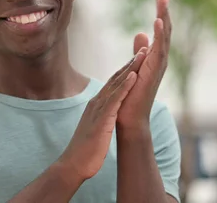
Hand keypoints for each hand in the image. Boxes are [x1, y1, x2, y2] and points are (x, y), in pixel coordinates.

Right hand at [58, 55, 146, 180]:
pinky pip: (115, 99)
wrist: (72, 165)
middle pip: (115, 79)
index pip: (112, 84)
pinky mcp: (102, 119)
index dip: (125, 71)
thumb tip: (105, 117)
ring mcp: (98, 110)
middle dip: (130, 64)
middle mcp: (96, 103)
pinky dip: (125, 86)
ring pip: (116, 84)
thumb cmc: (84, 151)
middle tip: (143, 50)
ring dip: (130, 69)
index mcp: (95, 106)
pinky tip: (134, 76)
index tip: (137, 60)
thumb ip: (99, 120)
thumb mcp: (94, 129)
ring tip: (143, 56)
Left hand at [117, 0, 171, 131]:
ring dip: (163, 17)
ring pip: (164, 37)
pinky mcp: (154, 73)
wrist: (130, 118)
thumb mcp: (135, 66)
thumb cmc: (131, 95)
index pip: (160, 28)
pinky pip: (159, 51)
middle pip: (164, 29)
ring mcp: (158, 65)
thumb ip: (139, 51)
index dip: (161, 10)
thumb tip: (141, 34)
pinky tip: (157, 22)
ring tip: (163, 0)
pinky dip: (159, 36)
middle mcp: (159, 59)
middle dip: (164, 8)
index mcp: (154, 55)